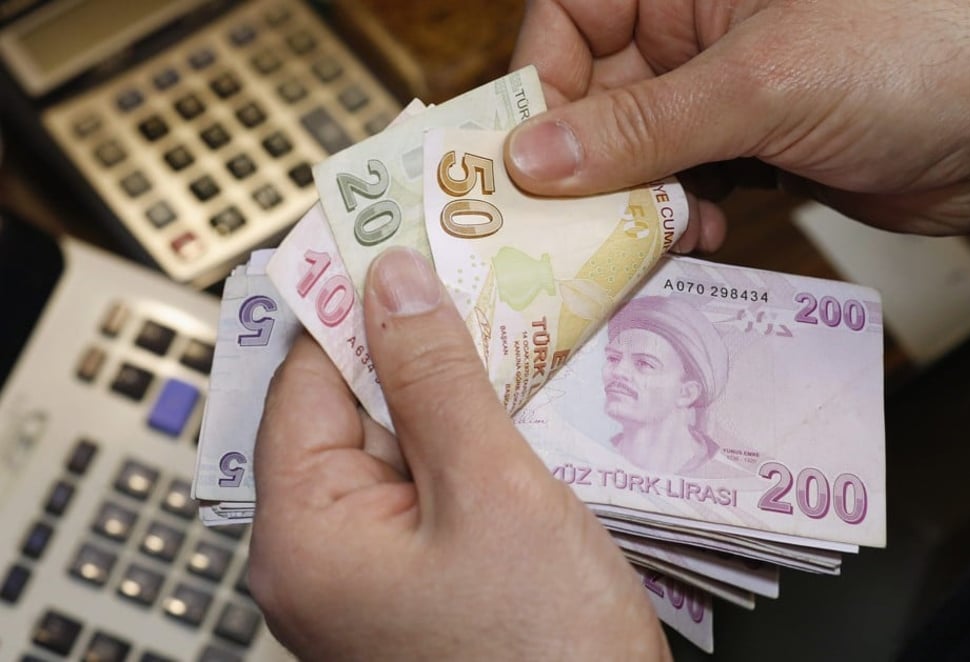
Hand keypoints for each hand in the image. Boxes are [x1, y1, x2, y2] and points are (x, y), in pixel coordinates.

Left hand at [247, 247, 669, 660]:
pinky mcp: (415, 579)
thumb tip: (391, 282)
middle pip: (350, 408)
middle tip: (473, 274)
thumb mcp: (492, 491)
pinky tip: (515, 404)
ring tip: (508, 331)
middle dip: (413, 342)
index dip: (353, 301)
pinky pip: (427, 483)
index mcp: (303, 535)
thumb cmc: (544, 653)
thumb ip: (435, 378)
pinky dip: (465, 438)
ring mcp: (367, 572)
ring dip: (449, 389)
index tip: (398, 238)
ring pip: (397, 442)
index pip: (306, 378)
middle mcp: (318, 555)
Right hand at [505, 0, 969, 235]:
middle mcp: (688, 31)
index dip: (535, 89)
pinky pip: (676, 187)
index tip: (522, 163)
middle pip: (589, 100)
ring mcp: (714, 94)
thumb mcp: (761, 84)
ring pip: (628, 155)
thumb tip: (532, 158)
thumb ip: (642, 126)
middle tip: (571, 229)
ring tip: (644, 238)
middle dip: (581, 168)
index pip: (566, 22)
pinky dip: (674, 220)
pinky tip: (696, 237)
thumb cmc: (912, 51)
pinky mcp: (743, 148)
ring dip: (628, 205)